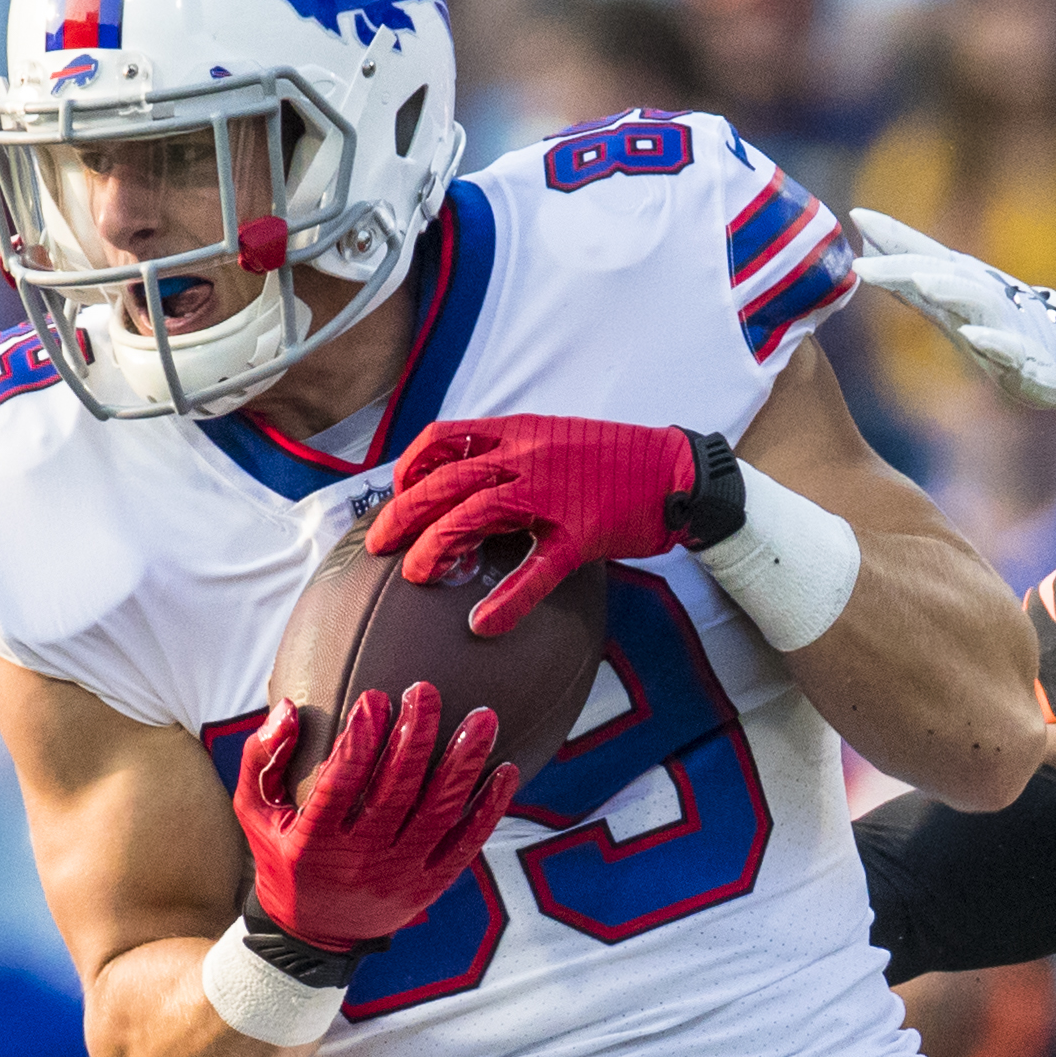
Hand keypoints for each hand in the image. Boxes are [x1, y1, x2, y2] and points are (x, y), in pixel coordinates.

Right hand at [233, 683, 517, 949]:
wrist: (313, 935)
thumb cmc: (283, 858)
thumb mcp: (255, 813)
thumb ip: (261, 759)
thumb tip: (284, 708)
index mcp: (313, 841)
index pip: (340, 783)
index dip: (360, 739)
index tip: (376, 698)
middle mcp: (360, 859)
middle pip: (397, 791)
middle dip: (415, 737)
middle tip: (427, 692)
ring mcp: (399, 874)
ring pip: (439, 813)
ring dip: (463, 764)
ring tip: (483, 718)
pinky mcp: (429, 885)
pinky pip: (466, 845)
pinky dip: (488, 809)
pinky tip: (506, 770)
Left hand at [368, 415, 696, 635]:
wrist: (676, 470)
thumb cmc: (616, 460)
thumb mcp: (555, 438)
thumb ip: (513, 453)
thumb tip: (470, 478)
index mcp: (518, 432)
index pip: (442, 438)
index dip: (408, 467)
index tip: (396, 493)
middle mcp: (526, 456)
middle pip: (443, 482)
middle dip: (402, 514)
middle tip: (378, 545)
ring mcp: (551, 496)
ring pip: (473, 518)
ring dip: (436, 549)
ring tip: (417, 577)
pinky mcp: (580, 535)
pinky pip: (533, 571)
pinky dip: (505, 601)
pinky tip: (483, 624)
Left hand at [850, 211, 1055, 415]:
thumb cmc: (999, 330)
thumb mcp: (950, 309)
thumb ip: (908, 286)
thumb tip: (864, 256)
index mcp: (963, 285)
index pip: (924, 254)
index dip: (893, 236)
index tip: (856, 216)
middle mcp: (984, 297)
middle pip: (942, 274)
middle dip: (905, 265)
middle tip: (863, 264)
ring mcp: (1007, 325)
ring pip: (978, 303)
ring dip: (951, 290)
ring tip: (922, 281)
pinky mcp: (1029, 359)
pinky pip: (1011, 350)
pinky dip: (995, 342)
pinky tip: (974, 337)